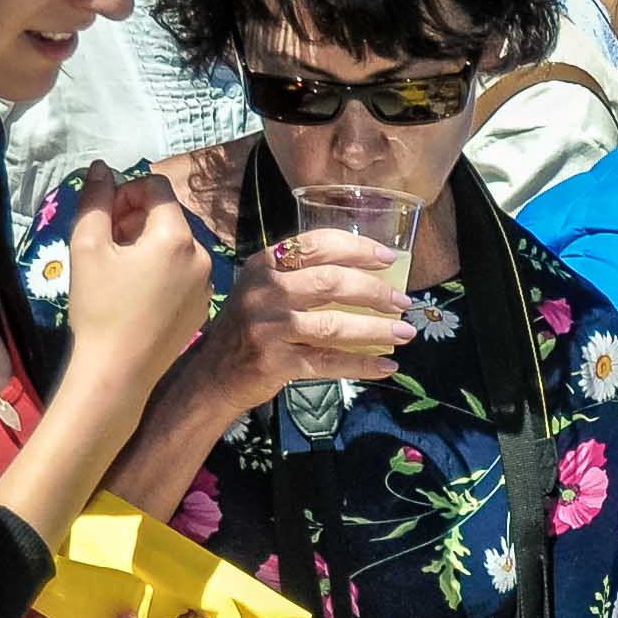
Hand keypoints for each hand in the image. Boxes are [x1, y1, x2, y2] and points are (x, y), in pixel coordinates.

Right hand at [59, 162, 215, 374]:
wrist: (116, 373)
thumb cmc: (98, 307)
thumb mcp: (87, 246)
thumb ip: (94, 199)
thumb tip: (101, 168)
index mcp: (176, 236)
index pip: (156, 188)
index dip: (125, 192)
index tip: (103, 217)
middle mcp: (202, 256)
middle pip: (167, 217)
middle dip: (134, 219)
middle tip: (105, 243)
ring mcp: (206, 285)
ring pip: (175, 246)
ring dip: (146, 245)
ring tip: (117, 270)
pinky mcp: (201, 308)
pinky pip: (182, 274)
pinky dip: (160, 272)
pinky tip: (135, 295)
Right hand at [204, 228, 414, 409]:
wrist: (213, 372)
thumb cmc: (248, 326)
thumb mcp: (264, 289)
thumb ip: (302, 277)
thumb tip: (368, 276)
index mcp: (266, 264)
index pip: (318, 245)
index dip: (358, 248)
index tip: (389, 257)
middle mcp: (266, 291)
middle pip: (331, 283)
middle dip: (375, 291)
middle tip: (403, 301)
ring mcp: (269, 328)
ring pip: (333, 326)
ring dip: (376, 330)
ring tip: (404, 333)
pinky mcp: (275, 362)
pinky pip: (328, 362)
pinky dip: (361, 365)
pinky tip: (386, 366)